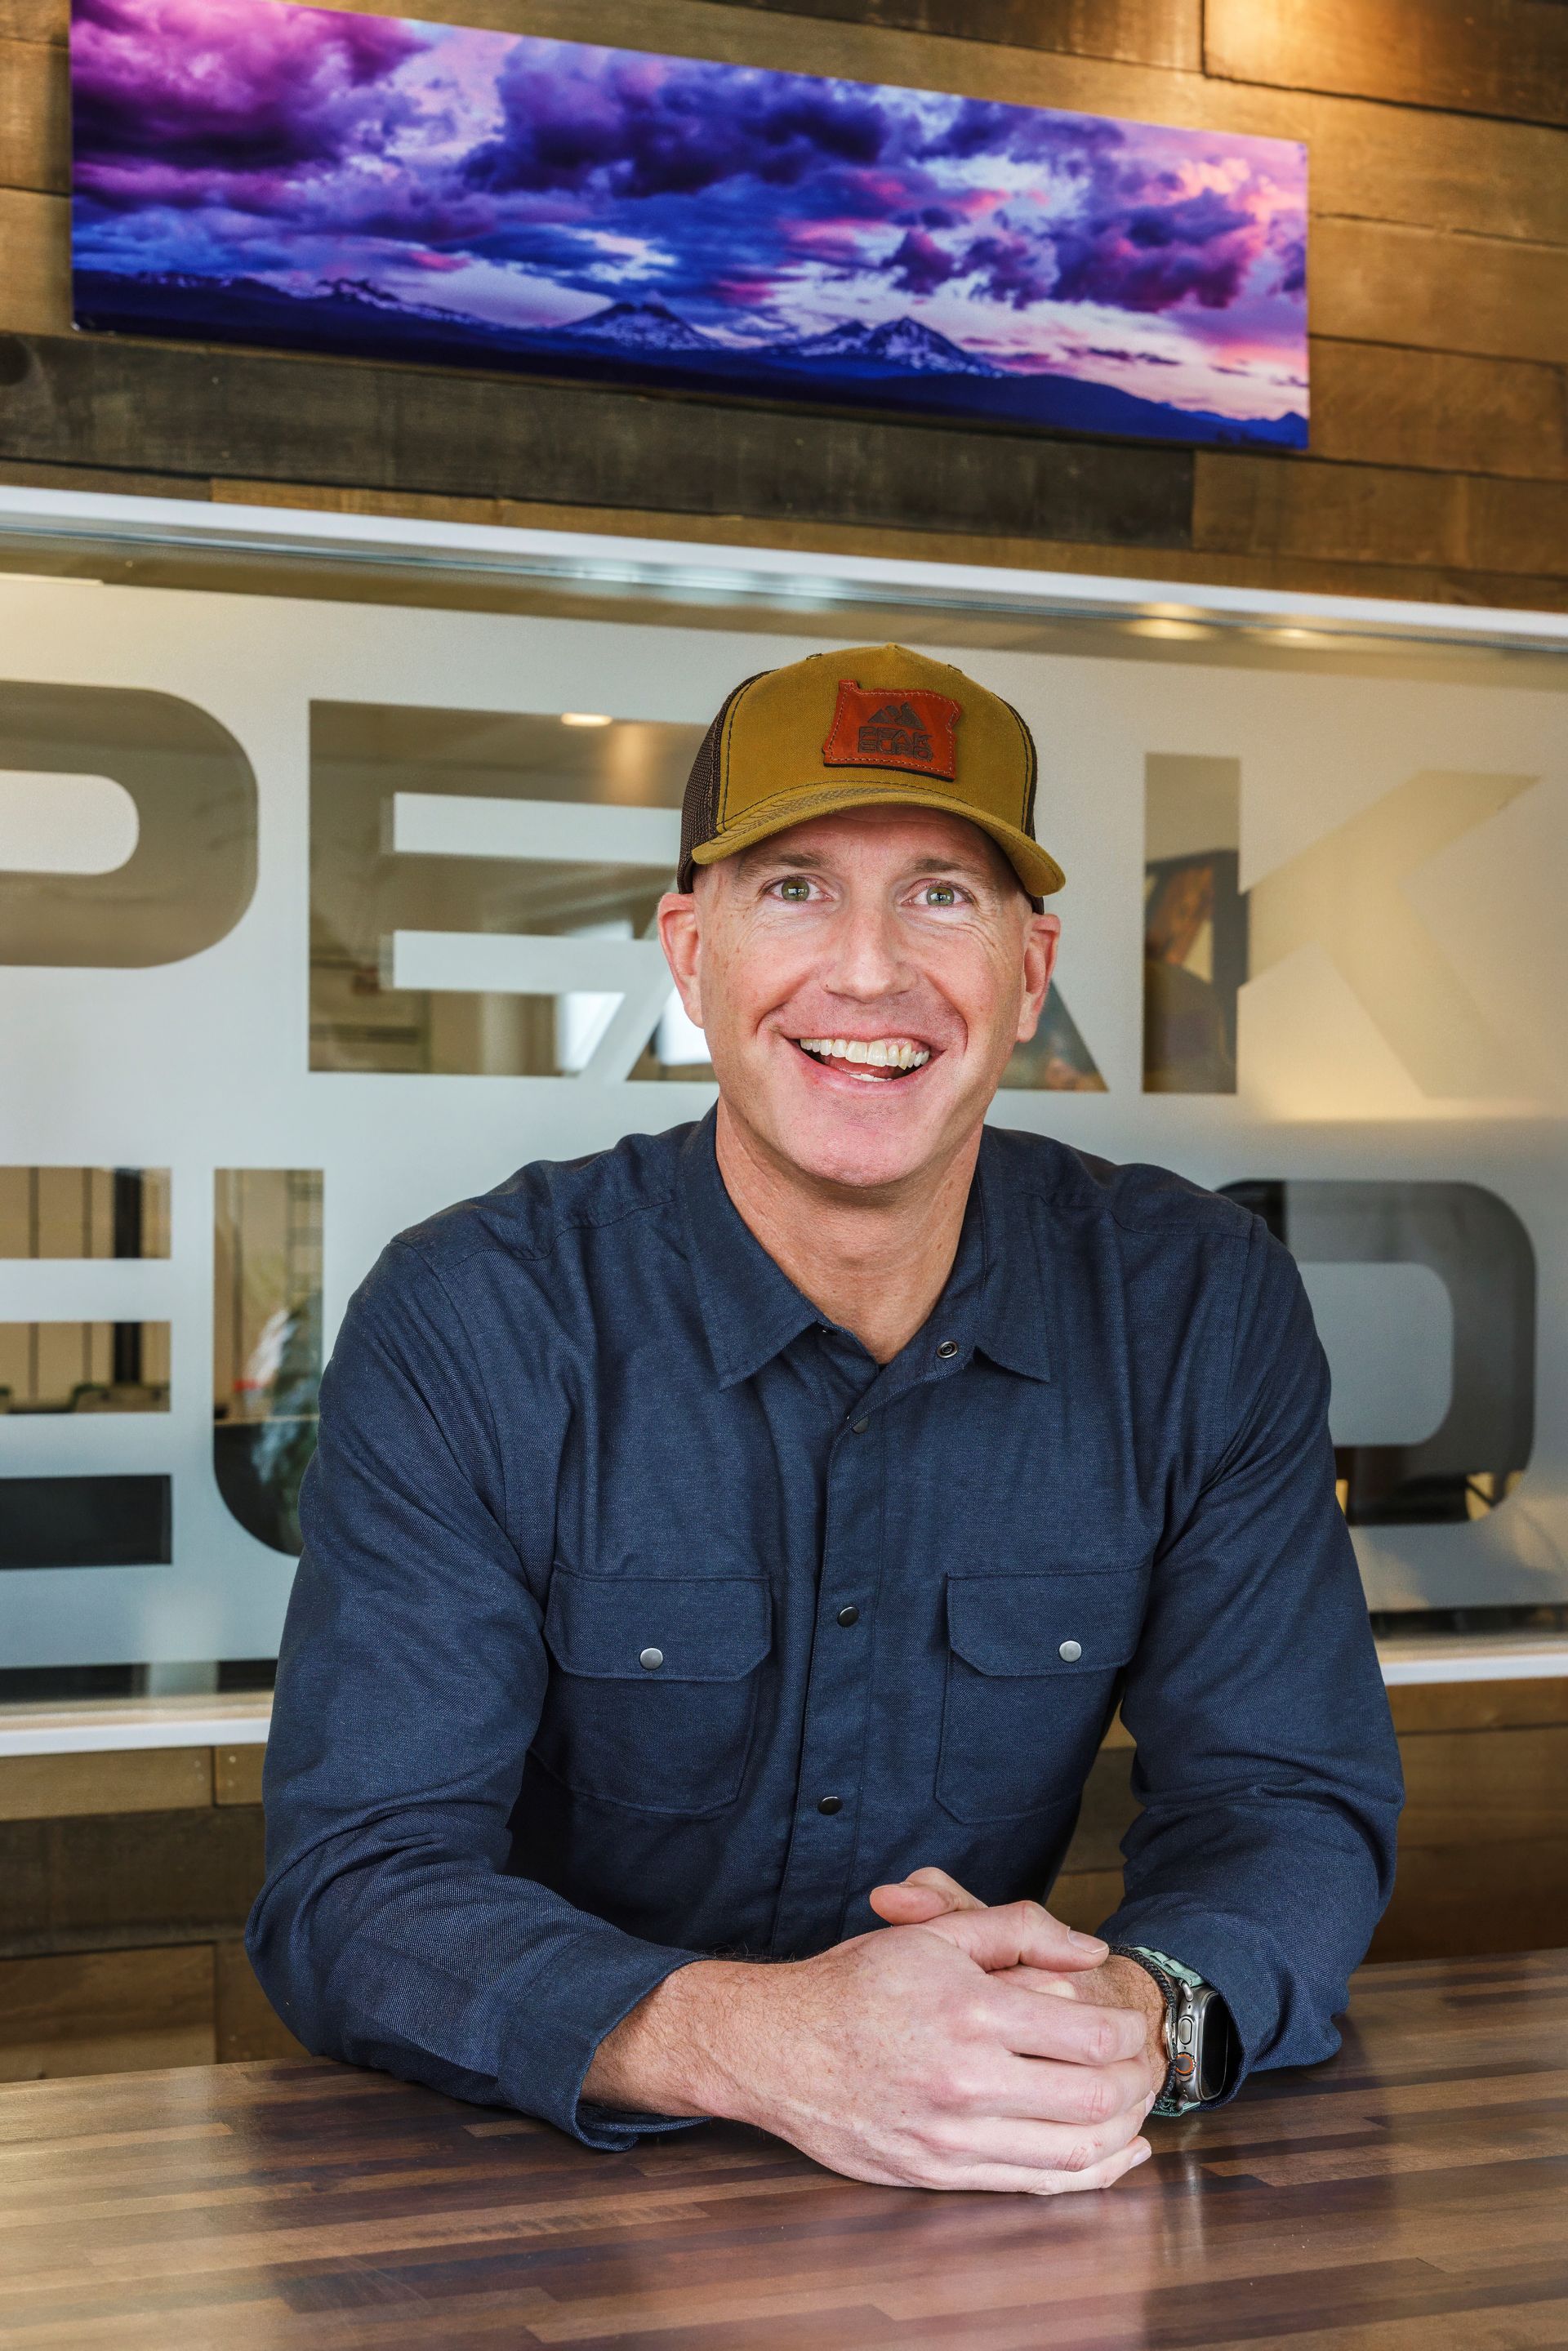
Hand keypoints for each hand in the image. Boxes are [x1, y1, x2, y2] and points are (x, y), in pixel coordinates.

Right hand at [585, 1897, 1159, 2194]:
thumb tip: (1091, 1951)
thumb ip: (1018, 1929)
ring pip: (1072, 2153)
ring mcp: (950, 2137)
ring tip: (1140, 2107)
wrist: (774, 2047)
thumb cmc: (853, 1984)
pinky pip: (1032, 2186)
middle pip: (1093, 2098)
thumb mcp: (934, 1934)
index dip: (1129, 2030)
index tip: (1134, 2021)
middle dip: (1138, 2081)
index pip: (1089, 2035)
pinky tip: (1113, 2154)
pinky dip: (1087, 2174)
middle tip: (1149, 2063)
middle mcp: (964, 2081)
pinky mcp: (936, 2174)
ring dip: (1122, 2131)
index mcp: (969, 2011)